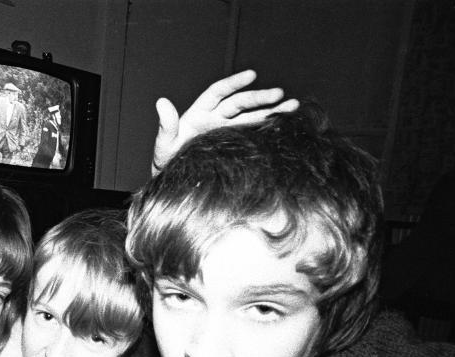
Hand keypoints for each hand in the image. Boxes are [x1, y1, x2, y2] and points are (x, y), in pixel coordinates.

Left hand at [152, 69, 298, 174]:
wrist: (175, 182)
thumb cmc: (166, 163)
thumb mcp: (164, 145)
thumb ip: (166, 125)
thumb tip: (161, 102)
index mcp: (199, 113)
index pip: (218, 92)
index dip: (234, 83)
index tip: (252, 75)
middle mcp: (215, 118)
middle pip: (240, 103)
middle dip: (259, 98)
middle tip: (279, 94)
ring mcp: (227, 131)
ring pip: (252, 116)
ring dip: (272, 111)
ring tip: (293, 106)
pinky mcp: (235, 145)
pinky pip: (254, 133)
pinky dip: (269, 128)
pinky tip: (286, 124)